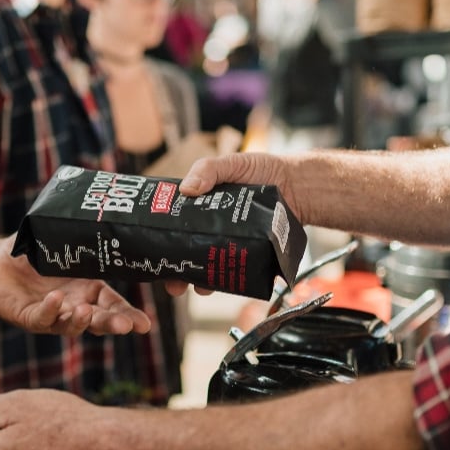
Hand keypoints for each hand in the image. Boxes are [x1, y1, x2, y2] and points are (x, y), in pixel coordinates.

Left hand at [0, 237, 151, 336]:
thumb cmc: (32, 253)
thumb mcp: (62, 243)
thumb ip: (82, 237)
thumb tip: (107, 214)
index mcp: (87, 290)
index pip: (112, 306)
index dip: (128, 315)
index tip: (144, 324)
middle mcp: (73, 306)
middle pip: (97, 320)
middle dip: (111, 324)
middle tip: (125, 326)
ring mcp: (52, 315)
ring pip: (71, 325)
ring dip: (81, 321)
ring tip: (86, 311)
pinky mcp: (28, 316)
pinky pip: (41, 317)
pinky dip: (50, 310)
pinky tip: (55, 298)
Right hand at [168, 152, 297, 297]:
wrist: (297, 186)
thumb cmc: (262, 170)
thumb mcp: (231, 163)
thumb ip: (208, 169)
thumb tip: (187, 190)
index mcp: (198, 206)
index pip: (171, 223)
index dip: (159, 236)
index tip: (151, 249)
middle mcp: (208, 226)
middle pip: (184, 251)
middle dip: (175, 270)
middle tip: (172, 282)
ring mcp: (226, 242)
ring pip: (205, 265)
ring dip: (196, 280)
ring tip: (196, 286)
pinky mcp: (245, 253)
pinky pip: (230, 270)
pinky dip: (222, 280)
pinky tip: (217, 286)